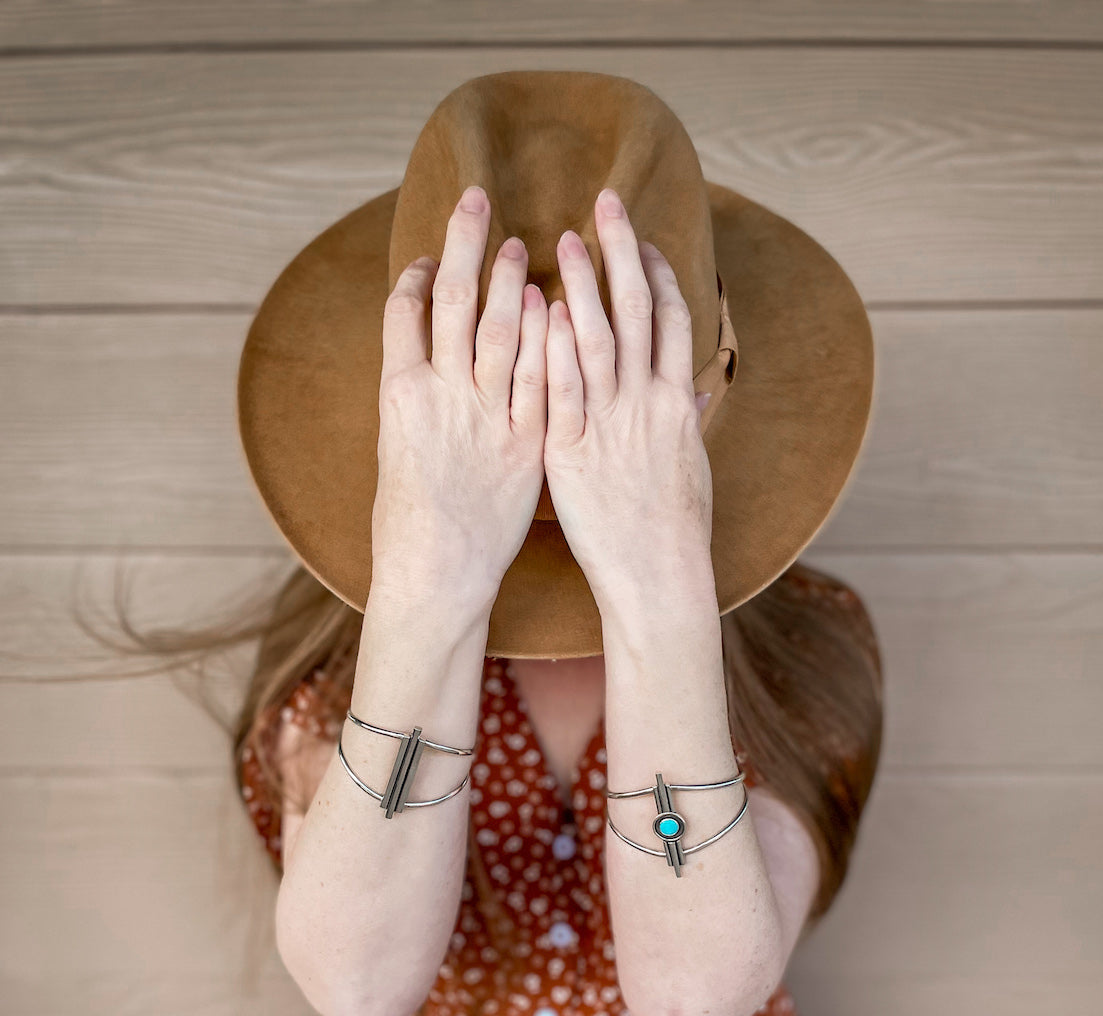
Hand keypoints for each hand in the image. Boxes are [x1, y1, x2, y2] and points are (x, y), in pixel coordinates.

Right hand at [370, 185, 548, 617]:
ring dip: (510, 280)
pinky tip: (552, 307)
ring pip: (499, 328)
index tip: (436, 255)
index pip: (405, 310)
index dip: (423, 274)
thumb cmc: (409, 526)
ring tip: (521, 246)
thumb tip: (422, 376)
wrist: (435, 576)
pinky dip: (546, 335)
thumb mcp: (398, 455)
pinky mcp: (522, 442)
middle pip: (453, 302)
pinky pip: (539, 375)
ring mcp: (483, 417)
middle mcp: (438, 396)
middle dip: (466, 245)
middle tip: (478, 200)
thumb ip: (415, 409)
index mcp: (397, 395)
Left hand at [544, 187, 715, 618]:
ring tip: (561, 239)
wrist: (658, 577)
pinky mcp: (572, 450)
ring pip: (598, 338)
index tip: (644, 243)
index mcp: (679, 406)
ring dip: (582, 283)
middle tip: (605, 202)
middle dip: (622, 253)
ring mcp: (610, 425)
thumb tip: (698, 397)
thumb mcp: (691, 471)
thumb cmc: (675, 532)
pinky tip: (540, 308)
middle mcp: (649, 404)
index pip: (672, 322)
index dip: (659, 276)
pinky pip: (561, 388)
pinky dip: (553, 343)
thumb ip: (688, 426)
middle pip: (638, 311)